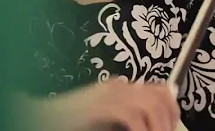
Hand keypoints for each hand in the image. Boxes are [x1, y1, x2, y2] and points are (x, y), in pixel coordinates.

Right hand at [55, 78, 179, 130]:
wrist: (41, 117)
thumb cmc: (71, 121)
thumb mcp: (106, 119)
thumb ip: (129, 118)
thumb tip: (153, 123)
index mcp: (120, 88)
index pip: (159, 89)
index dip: (172, 107)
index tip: (173, 123)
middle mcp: (118, 87)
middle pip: (159, 96)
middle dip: (169, 118)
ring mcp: (109, 95)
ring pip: (150, 106)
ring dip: (158, 126)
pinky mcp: (101, 106)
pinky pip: (132, 117)